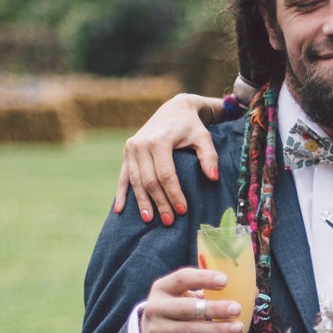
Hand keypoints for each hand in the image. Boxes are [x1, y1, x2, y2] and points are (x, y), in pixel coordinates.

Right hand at [114, 94, 223, 225]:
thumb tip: (213, 178)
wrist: (173, 110)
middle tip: (170, 222)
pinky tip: (120, 211)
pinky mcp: (127, 153)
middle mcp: (141, 144)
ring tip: (149, 220)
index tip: (182, 210)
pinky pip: (123, 177)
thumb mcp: (203, 137)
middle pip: (150, 181)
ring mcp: (131, 149)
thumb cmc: (190, 126)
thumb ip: (209, 156)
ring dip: (142, 202)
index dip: (173, 194)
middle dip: (160, 203)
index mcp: (159, 140)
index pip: (166, 174)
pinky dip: (121, 194)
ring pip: (135, 181)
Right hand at [139, 267, 242, 332]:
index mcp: (162, 288)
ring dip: (218, 329)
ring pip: (192, 330)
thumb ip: (209, 291)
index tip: (225, 280)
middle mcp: (157, 308)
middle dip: (213, 309)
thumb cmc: (175, 310)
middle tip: (236, 308)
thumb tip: (252, 291)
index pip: (182, 279)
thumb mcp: (183, 296)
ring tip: (238, 327)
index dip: (203, 278)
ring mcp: (160, 331)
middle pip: (187, 308)